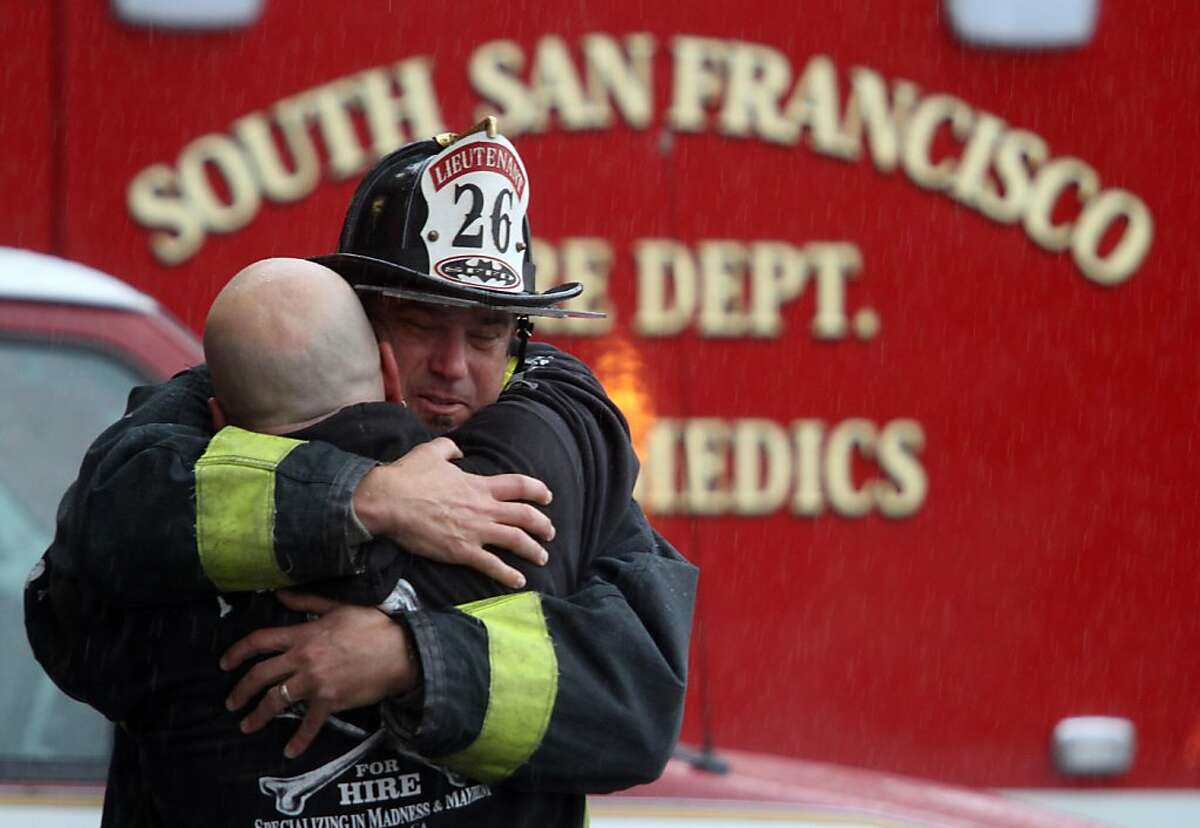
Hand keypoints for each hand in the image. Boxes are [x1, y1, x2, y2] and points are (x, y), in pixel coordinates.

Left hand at [221, 590, 416, 757]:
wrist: (401, 651)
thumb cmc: (372, 625)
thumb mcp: (339, 607)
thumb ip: (307, 601)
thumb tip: (280, 593)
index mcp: (303, 635)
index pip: (260, 642)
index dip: (237, 652)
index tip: (224, 664)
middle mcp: (303, 659)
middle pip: (260, 675)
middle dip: (241, 691)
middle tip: (231, 702)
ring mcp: (315, 682)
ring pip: (276, 701)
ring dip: (258, 715)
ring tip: (247, 725)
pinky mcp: (330, 701)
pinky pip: (309, 724)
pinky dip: (298, 740)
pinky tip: (289, 751)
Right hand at [352, 437, 553, 588]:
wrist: (388, 501)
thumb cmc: (408, 476)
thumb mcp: (431, 451)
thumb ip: (449, 448)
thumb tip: (457, 449)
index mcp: (479, 485)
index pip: (519, 485)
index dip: (537, 490)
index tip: (547, 496)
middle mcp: (484, 508)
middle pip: (525, 516)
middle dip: (543, 525)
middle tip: (550, 532)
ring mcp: (475, 531)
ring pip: (516, 541)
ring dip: (533, 550)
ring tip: (542, 558)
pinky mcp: (462, 552)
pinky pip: (492, 565)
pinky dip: (508, 575)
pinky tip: (519, 582)